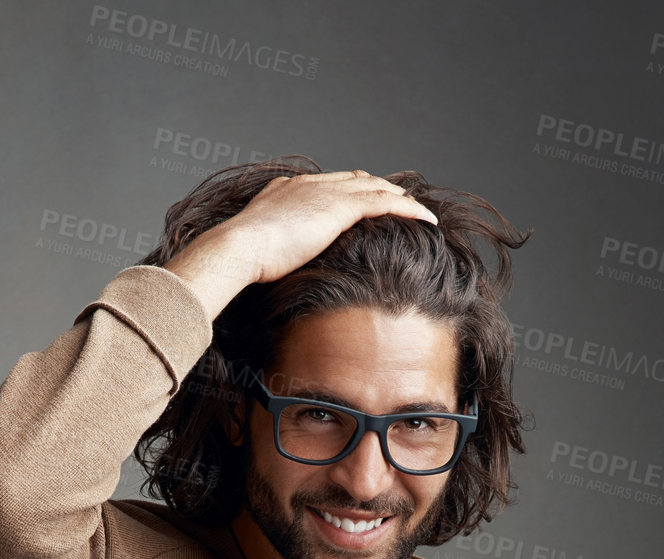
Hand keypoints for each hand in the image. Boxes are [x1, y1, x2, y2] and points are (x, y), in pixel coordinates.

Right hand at [162, 170, 437, 321]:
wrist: (236, 249)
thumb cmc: (237, 261)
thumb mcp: (254, 252)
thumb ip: (267, 253)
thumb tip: (267, 273)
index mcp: (288, 190)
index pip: (328, 184)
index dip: (351, 191)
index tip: (365, 200)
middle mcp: (309, 185)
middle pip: (355, 180)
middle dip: (380, 189)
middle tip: (401, 201)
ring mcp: (325, 193)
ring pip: (375, 188)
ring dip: (400, 198)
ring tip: (420, 211)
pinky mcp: (339, 207)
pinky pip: (384, 203)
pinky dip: (409, 209)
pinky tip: (427, 219)